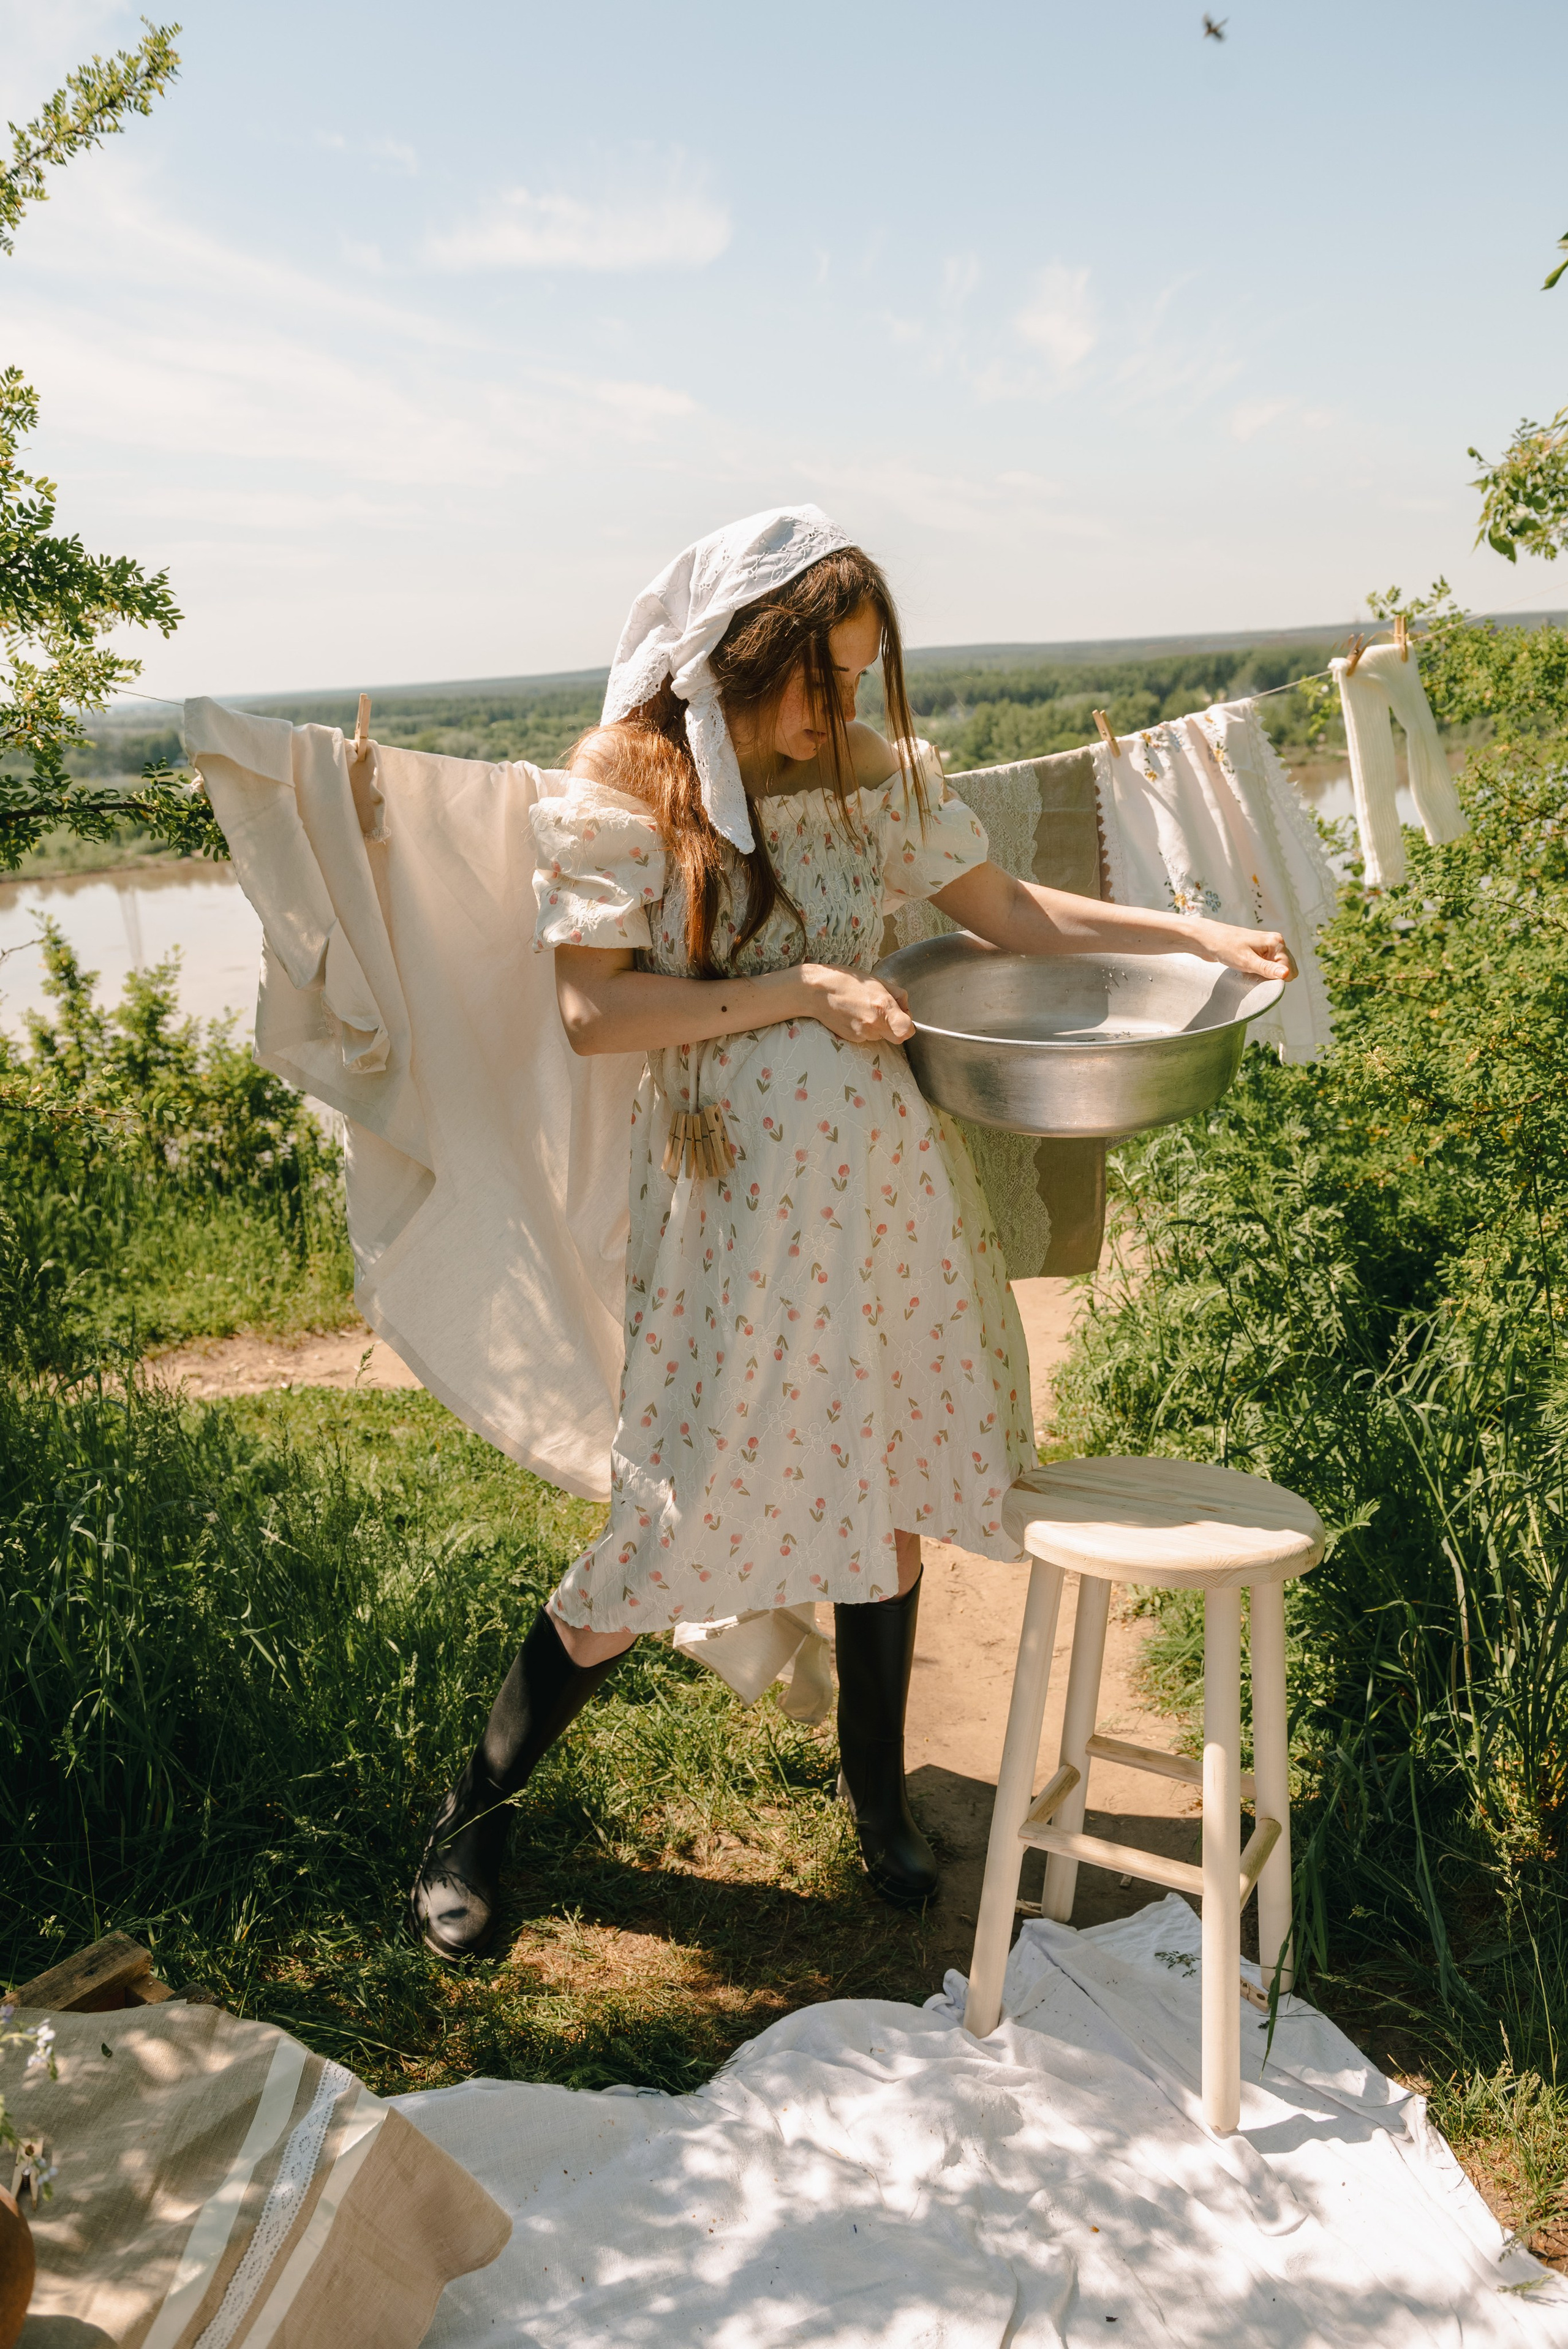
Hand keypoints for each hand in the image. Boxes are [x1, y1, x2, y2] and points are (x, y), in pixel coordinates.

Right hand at [794, 963, 915, 1042]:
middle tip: (886, 1013)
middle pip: (897, 1038)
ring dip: (879, 1026)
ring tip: (864, 1008)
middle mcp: (874, 1024)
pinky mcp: (852, 1039)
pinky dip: (865, 1028)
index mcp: (883, 1007)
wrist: (815, 992)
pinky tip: (855, 1014)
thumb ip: (897, 995)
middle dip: (895, 1027)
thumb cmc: (845, 981)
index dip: (908, 1024)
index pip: (907, 1030)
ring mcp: (862, 1034)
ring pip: (881, 1036)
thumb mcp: (877, 981)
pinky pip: (867, 1037)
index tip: (902, 1016)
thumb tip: (905, 1008)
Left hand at [1192, 921, 1297, 983]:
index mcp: (1276, 942)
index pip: (1289, 969)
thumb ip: (1267, 969)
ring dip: (1265, 975)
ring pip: (1276, 970)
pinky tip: (1247, 969)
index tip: (1260, 977)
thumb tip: (1286, 974)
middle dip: (1272, 976)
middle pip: (1285, 969)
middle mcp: (1274, 943)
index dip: (1276, 978)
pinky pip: (1266, 968)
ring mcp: (1267, 947)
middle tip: (1254, 973)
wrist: (1206, 939)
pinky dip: (1259, 972)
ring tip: (1249, 970)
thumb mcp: (1247, 961)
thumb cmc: (1225, 946)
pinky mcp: (1259, 952)